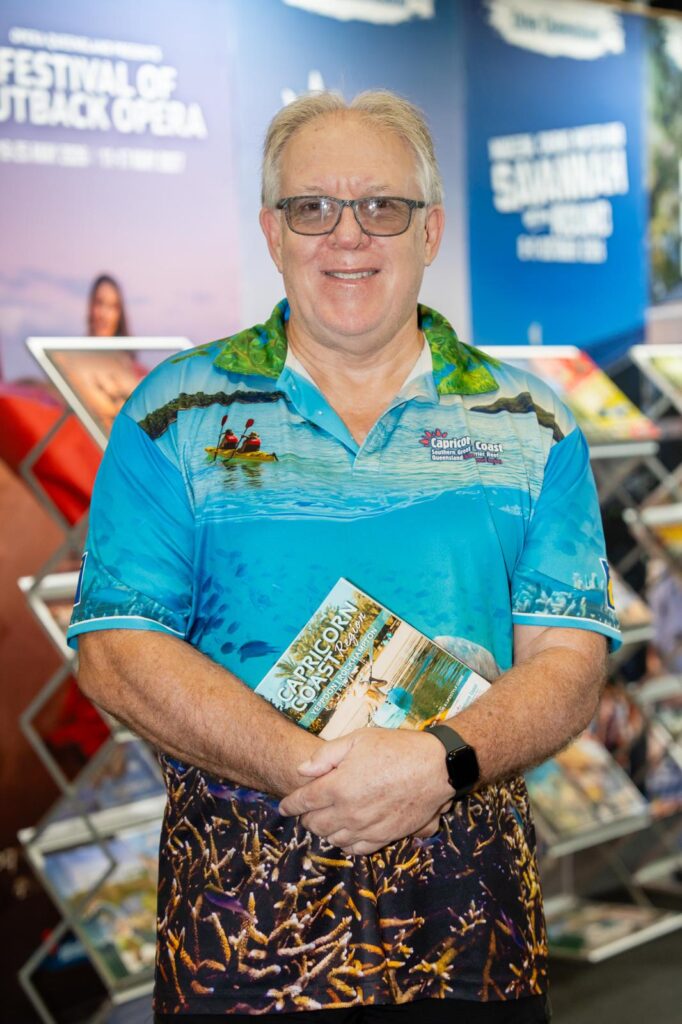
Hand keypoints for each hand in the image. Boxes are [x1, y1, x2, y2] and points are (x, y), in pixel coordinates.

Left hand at [279, 728, 453, 854]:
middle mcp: (348, 812)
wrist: (435, 768)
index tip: (284, 807)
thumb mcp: (357, 739)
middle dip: (306, 818)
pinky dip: (345, 843)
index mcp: (337, 787)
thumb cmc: (396, 748)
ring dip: (325, 830)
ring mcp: (366, 828)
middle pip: (315, 825)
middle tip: (308, 809)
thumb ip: (325, 756)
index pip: (303, 802)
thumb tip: (302, 770)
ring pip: (333, 839)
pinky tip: (346, 833)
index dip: (289, 805)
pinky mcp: (384, 836)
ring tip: (326, 820)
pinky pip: (356, 848)